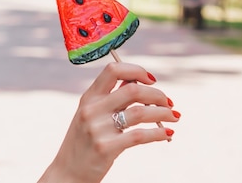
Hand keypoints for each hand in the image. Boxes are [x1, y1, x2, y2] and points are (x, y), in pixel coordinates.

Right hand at [40, 62, 179, 182]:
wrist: (68, 171)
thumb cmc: (85, 141)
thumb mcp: (91, 114)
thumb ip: (111, 98)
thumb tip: (138, 81)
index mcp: (88, 97)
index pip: (113, 70)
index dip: (137, 71)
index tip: (151, 80)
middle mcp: (92, 109)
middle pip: (132, 90)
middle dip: (157, 94)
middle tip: (169, 102)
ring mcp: (98, 128)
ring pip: (140, 112)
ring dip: (163, 113)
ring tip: (174, 117)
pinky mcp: (106, 148)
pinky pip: (140, 136)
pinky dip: (158, 133)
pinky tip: (166, 133)